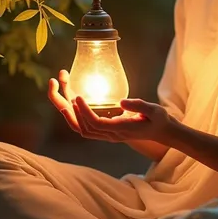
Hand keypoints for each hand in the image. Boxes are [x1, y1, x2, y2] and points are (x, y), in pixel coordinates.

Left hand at [48, 70, 176, 144]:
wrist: (162, 133)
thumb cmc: (159, 120)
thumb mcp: (154, 111)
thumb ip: (139, 106)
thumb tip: (121, 102)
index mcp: (120, 130)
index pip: (95, 124)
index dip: (84, 111)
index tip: (77, 96)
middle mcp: (110, 134)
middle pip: (80, 126)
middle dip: (64, 107)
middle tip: (55, 83)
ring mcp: (107, 133)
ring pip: (79, 126)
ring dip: (66, 108)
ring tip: (59, 86)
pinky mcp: (106, 129)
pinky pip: (84, 124)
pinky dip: (74, 113)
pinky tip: (72, 96)